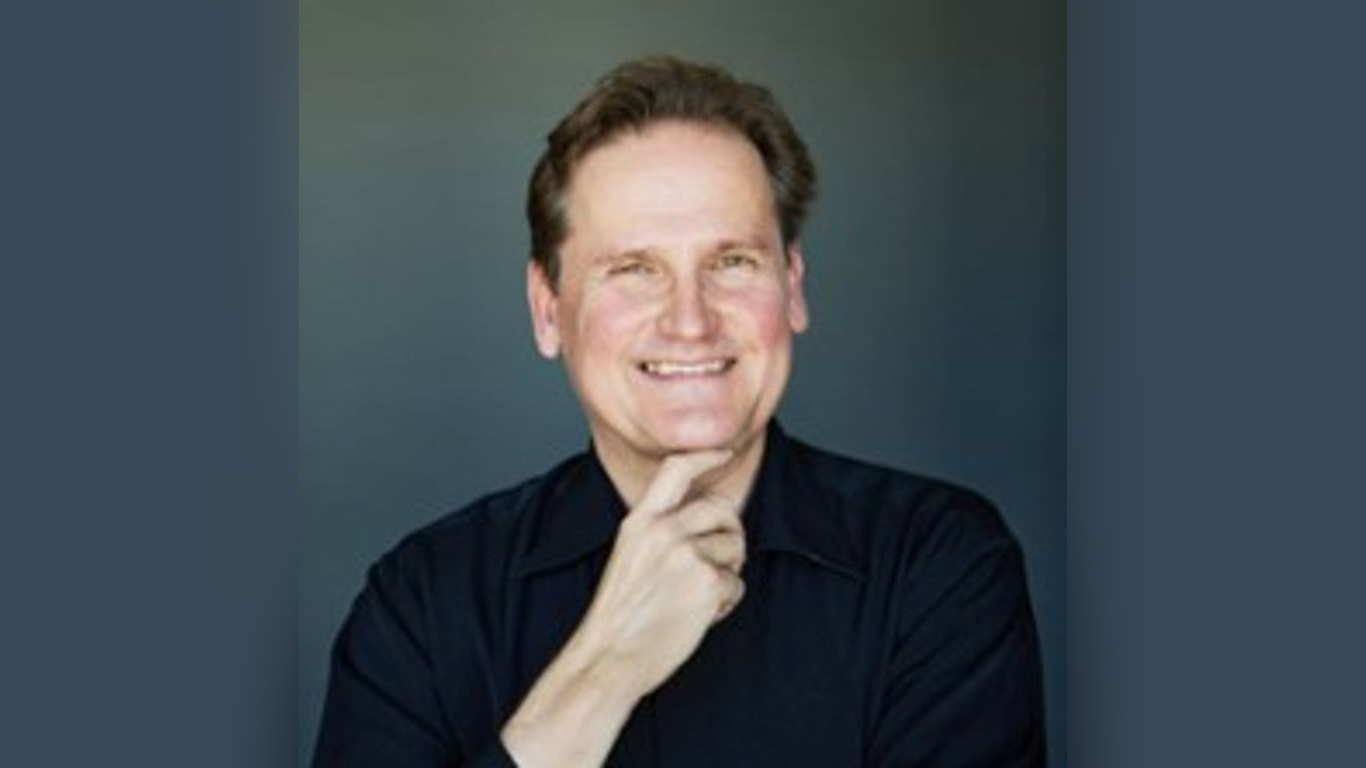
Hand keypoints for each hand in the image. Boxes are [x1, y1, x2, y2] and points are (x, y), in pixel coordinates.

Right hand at [575, 449, 747, 696]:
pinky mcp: (707, 583)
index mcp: (639, 521)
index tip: (725, 451)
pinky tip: (699, 616)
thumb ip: (660, 530)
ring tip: (697, 596)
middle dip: (731, 532)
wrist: (611, 656)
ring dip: (726, 573)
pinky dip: (726, 603)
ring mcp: (686, 555)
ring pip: (734, 547)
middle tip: (720, 559)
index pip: (676, 469)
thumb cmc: (621, 614)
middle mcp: (663, 531)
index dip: (706, 456)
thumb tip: (709, 516)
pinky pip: (737, 584)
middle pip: (722, 509)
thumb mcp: (630, 555)